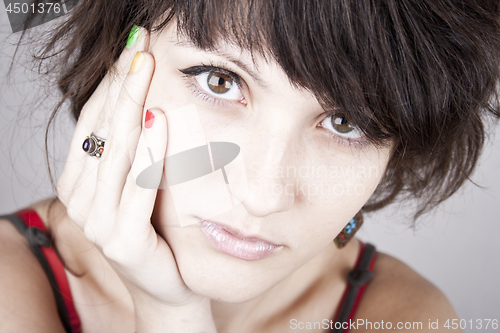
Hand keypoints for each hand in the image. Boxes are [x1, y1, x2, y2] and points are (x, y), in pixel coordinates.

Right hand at [56, 26, 214, 328]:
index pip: (92, 123)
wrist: (167, 283)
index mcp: (78, 181)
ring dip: (132, 107)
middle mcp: (80, 199)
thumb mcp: (135, 182)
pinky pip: (139, 187)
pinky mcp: (123, 239)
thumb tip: (141, 102)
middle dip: (122, 86)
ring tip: (145, 71)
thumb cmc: (153, 228)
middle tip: (139, 48)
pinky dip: (150, 153)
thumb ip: (130, 150)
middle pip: (103, 131)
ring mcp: (98, 221)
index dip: (110, 85)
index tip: (130, 52)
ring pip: (117, 153)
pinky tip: (160, 123)